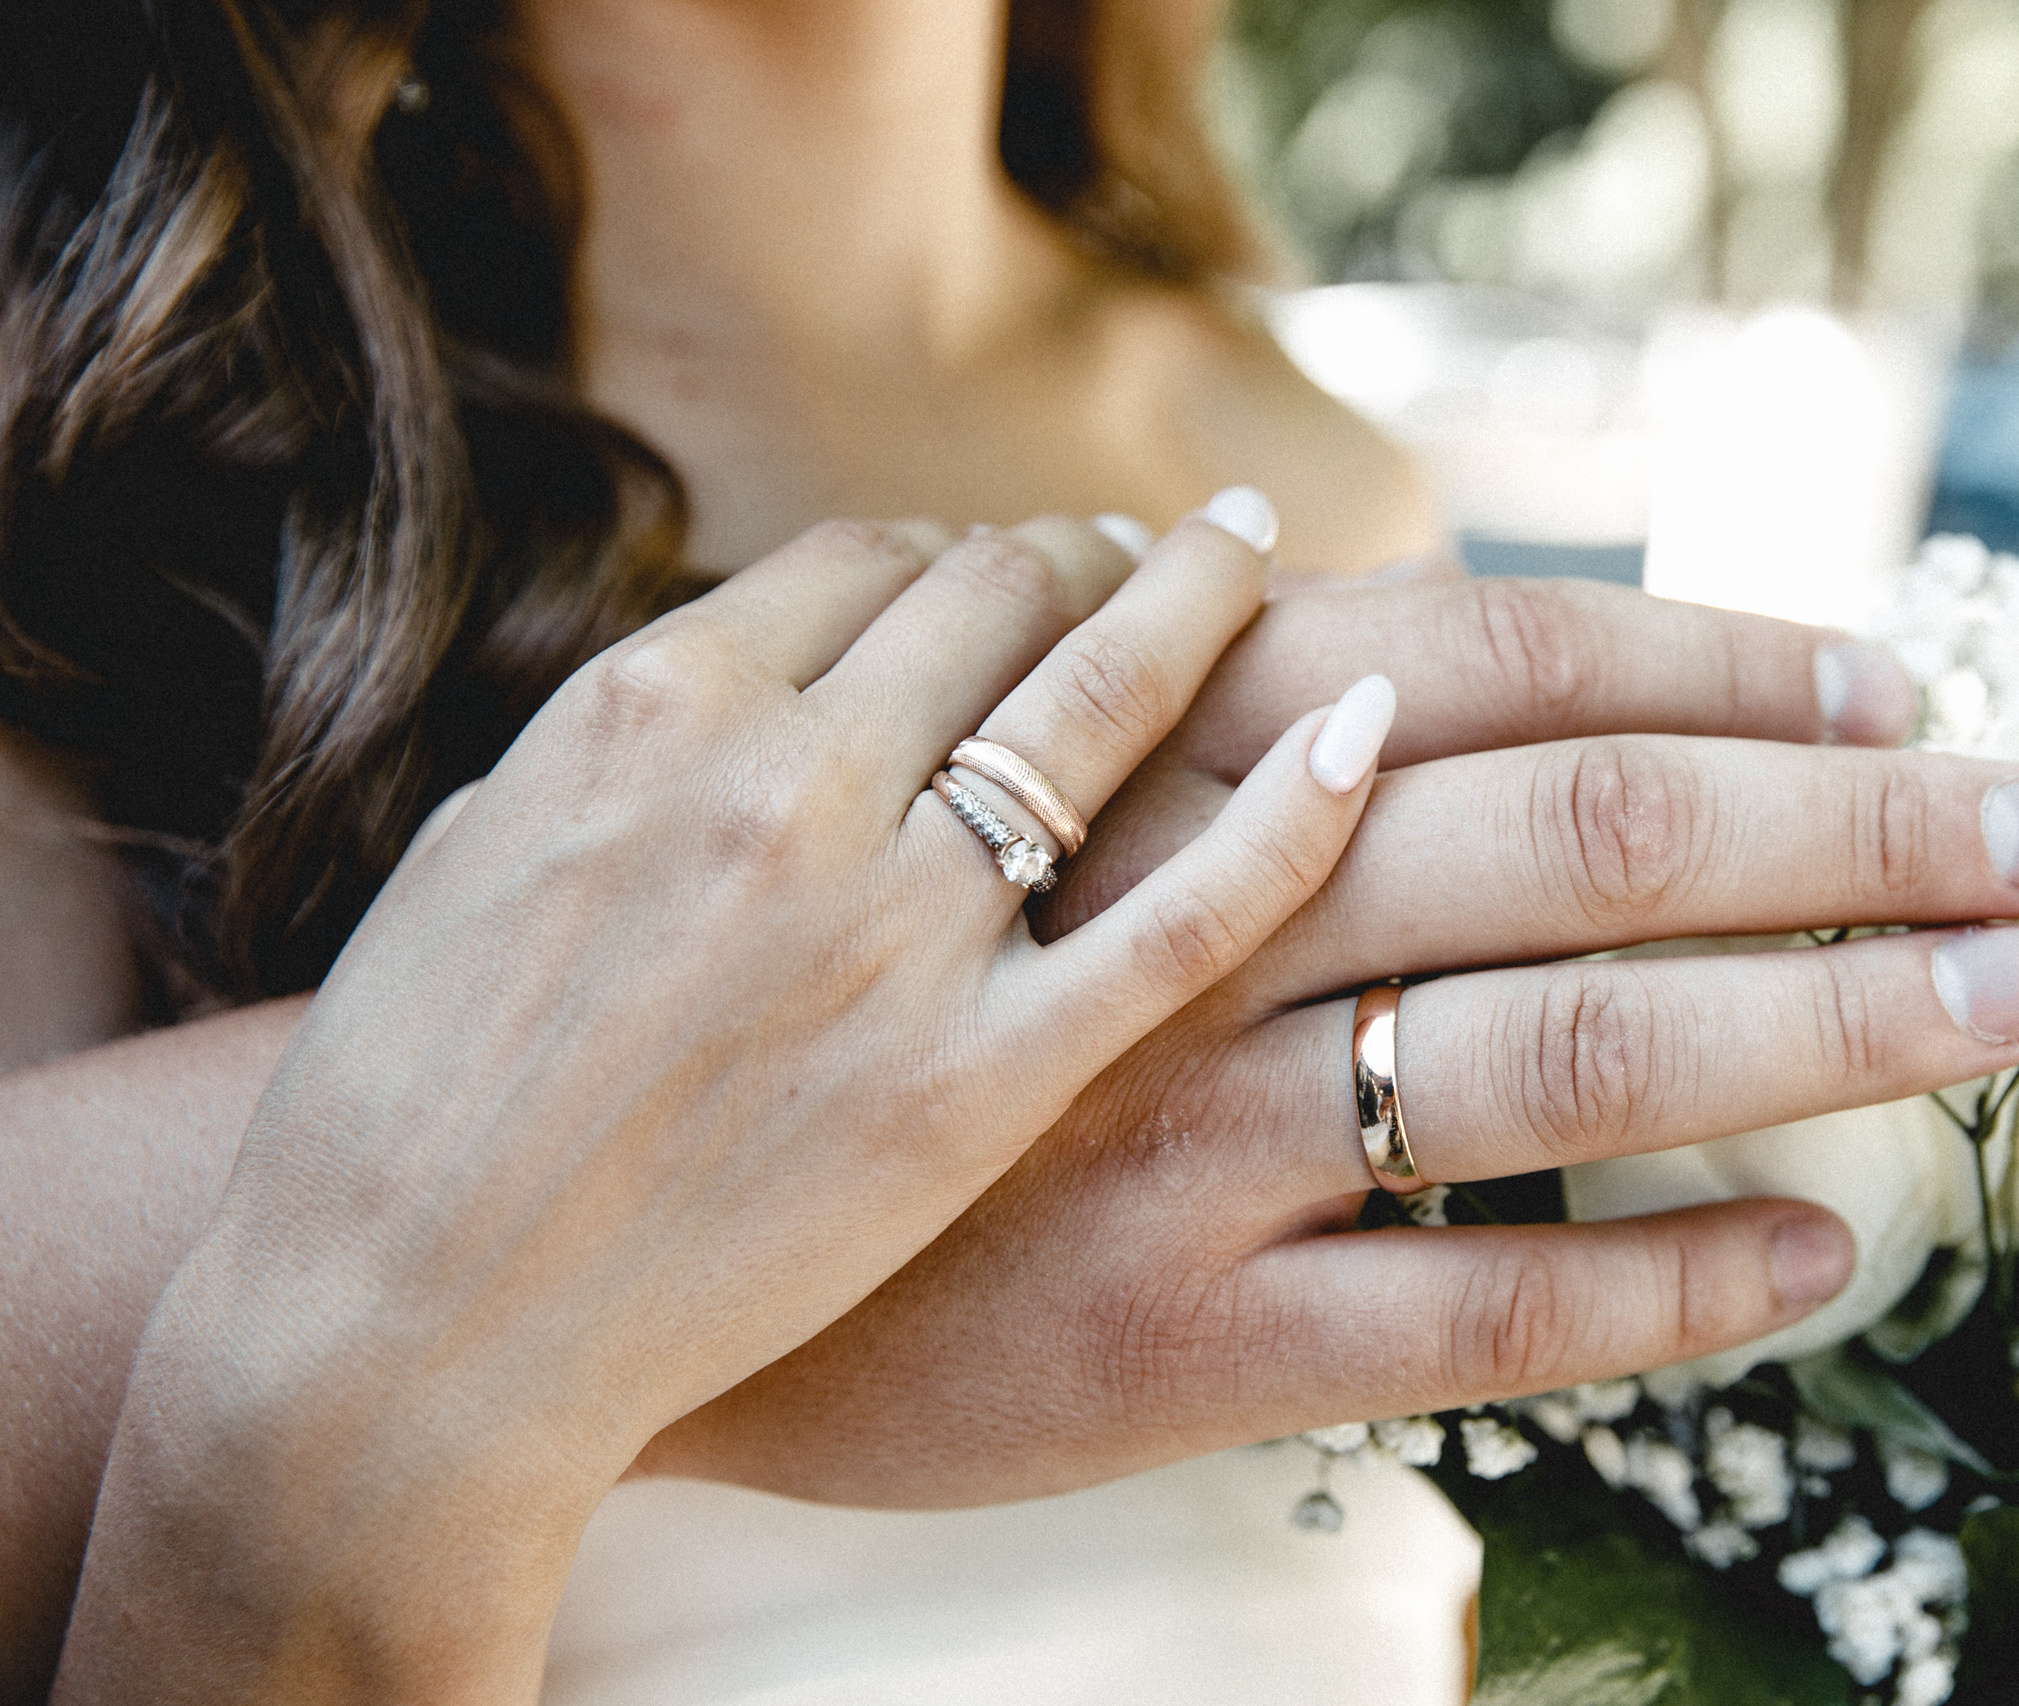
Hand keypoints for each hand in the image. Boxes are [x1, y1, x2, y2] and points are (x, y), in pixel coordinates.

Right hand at [56, 504, 1391, 1701]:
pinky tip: (1363, 729)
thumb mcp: (496, 846)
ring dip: (1190, 602)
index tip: (1012, 564)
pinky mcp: (983, 1079)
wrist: (408, 1325)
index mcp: (655, 708)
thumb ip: (649, 742)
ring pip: (1100, 699)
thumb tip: (773, 667)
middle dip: (1087, 553)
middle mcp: (791, 781)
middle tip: (1153, 552)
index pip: (870, 556)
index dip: (961, 547)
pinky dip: (1296, 810)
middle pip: (998, 594)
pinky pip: (1186, 917)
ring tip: (1241, 562)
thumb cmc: (416, 1096)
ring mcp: (898, 929)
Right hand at [639, 577, 2018, 1506]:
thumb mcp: (1038, 801)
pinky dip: (1674, 1289)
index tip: (1903, 685)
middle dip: (1859, 828)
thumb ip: (1244, 734)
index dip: (1733, 663)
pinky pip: (1485, 1318)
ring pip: (1571, 1065)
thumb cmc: (881, 983)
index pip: (1510, 661)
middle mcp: (1196, 923)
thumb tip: (1497, 689)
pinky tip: (1819, 1255)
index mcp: (1167, 758)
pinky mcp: (1183, 1341)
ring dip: (1822, 1027)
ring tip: (2004, 1011)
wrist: (643, 1218)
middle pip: (1594, 841)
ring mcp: (1194, 1141)